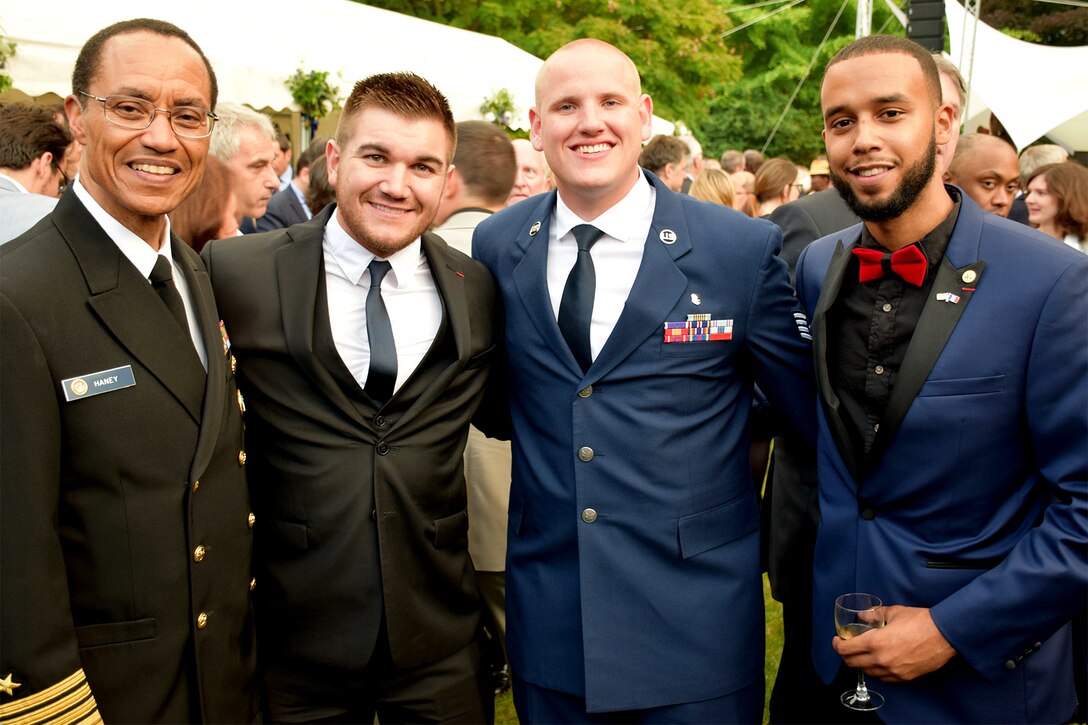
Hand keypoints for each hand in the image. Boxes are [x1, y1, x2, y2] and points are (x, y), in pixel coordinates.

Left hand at [832, 605, 956, 681]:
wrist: (945, 634)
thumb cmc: (921, 621)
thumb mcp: (894, 611)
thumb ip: (875, 614)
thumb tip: (863, 615)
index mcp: (876, 642)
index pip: (846, 649)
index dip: (837, 644)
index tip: (838, 640)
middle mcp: (882, 659)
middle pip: (852, 663)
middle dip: (845, 655)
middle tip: (847, 647)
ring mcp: (893, 671)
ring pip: (867, 672)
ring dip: (861, 663)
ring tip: (863, 653)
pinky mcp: (904, 677)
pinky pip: (883, 678)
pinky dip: (877, 671)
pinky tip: (879, 662)